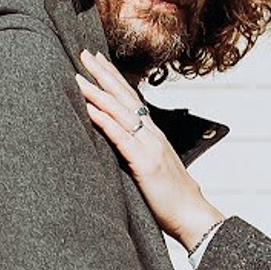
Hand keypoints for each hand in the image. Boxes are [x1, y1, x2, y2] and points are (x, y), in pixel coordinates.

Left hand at [74, 50, 222, 247]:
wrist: (192, 216)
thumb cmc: (172, 199)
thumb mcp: (153, 169)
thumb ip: (137, 155)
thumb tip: (119, 149)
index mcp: (153, 136)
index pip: (132, 99)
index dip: (114, 78)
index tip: (99, 60)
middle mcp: (152, 135)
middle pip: (124, 96)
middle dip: (103, 73)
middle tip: (84, 53)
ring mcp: (149, 147)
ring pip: (120, 112)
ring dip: (97, 92)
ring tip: (78, 76)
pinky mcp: (144, 163)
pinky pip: (121, 137)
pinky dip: (104, 121)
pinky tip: (89, 109)